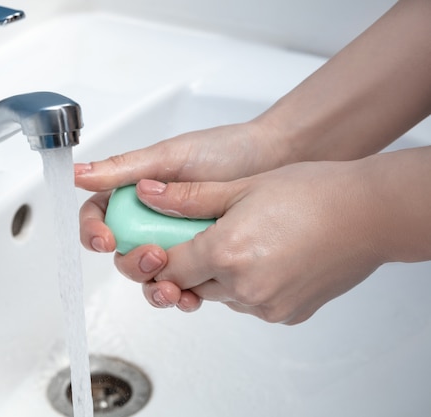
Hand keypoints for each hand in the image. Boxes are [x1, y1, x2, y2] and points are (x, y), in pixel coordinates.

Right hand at [76, 122, 286, 311]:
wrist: (277, 161)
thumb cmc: (226, 150)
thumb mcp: (171, 156)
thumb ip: (123, 169)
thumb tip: (77, 173)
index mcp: (135, 192)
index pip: (99, 216)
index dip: (94, 231)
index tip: (106, 239)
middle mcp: (151, 219)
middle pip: (122, 253)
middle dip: (132, 263)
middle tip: (154, 257)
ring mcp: (177, 241)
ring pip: (150, 275)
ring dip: (154, 286)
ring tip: (172, 287)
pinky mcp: (202, 259)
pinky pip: (182, 285)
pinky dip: (182, 295)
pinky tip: (190, 296)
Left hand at [131, 159, 387, 323]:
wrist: (368, 214)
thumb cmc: (312, 193)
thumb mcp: (241, 187)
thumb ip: (188, 198)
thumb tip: (147, 193)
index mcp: (225, 254)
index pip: (169, 269)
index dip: (160, 256)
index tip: (162, 243)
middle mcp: (243, 289)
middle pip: (190, 286)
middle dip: (189, 264)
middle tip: (206, 236)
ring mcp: (266, 307)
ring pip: (220, 295)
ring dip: (219, 275)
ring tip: (243, 241)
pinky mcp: (286, 315)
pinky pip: (249, 304)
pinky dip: (246, 285)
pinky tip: (265, 257)